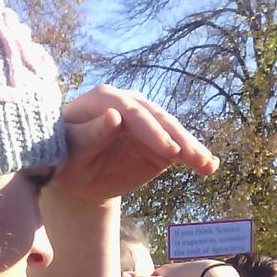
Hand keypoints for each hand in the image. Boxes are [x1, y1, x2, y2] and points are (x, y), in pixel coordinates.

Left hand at [52, 85, 217, 205]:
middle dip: (179, 140)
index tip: (169, 151)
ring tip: (208, 166)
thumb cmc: (64, 159)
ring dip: (192, 148)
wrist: (76, 177)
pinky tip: (211, 165)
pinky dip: (194, 156)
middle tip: (196, 159)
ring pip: (173, 132)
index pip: (132, 112)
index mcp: (104, 99)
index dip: (152, 131)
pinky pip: (179, 147)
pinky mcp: (159, 140)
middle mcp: (130, 105)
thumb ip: (90, 134)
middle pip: (159, 120)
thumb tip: (115, 116)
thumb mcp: (70, 150)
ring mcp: (147, 122)